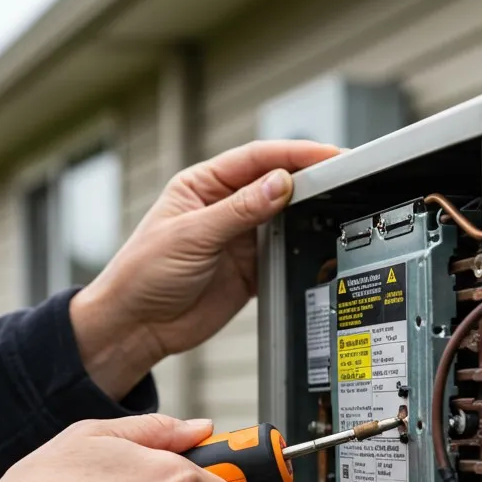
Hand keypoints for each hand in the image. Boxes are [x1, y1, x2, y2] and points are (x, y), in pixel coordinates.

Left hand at [71, 140, 342, 399]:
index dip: (295, 154)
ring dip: (308, 214)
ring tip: (340, 207)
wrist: (135, 327)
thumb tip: (280, 184)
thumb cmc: (141, 274)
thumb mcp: (191, 236)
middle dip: (310, 179)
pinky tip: (317, 243)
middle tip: (346, 178)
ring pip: (284, 218)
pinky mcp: (248, 270)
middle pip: (276, 184)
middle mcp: (223, 207)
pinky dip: (301, 249)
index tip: (328, 154)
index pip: (257, 159)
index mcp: (203, 185)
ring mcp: (238, 238)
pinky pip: (283, 253)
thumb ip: (239, 211)